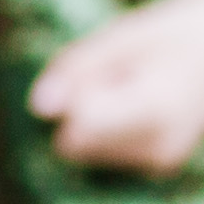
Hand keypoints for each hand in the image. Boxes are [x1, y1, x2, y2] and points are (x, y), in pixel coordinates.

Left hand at [39, 0, 203, 176]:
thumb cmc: (164, 37)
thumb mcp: (116, 38)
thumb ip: (75, 70)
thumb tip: (39, 110)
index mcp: (156, 112)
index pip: (80, 128)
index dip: (73, 99)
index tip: (101, 74)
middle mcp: (161, 147)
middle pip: (74, 142)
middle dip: (78, 110)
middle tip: (116, 79)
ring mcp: (161, 162)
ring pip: (83, 150)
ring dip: (90, 118)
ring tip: (129, 89)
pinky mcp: (157, 166)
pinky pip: (100, 152)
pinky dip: (104, 128)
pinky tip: (135, 106)